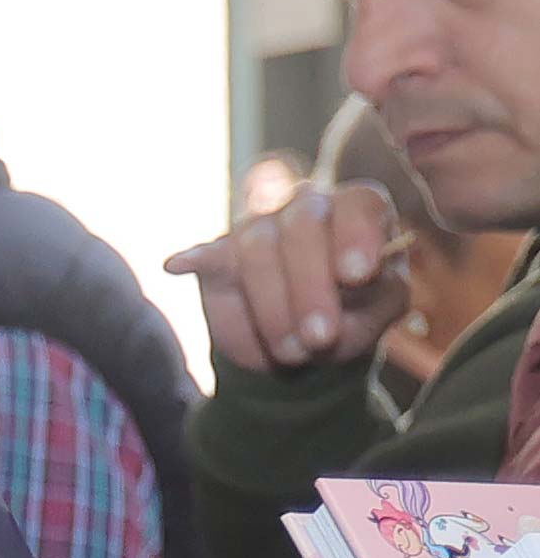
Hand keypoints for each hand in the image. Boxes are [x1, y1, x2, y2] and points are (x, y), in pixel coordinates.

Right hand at [166, 182, 409, 376]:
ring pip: (256, 245)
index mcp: (358, 210)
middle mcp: (309, 209)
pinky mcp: (220, 256)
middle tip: (320, 338)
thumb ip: (378, 289)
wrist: (307, 346)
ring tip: (291, 353)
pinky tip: (177, 265)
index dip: (356, 236)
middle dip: (310, 285)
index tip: (356, 276)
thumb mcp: (381, 309)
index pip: (358, 204)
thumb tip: (353, 277)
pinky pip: (207, 253)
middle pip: (303, 224)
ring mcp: (260, 229)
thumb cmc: (354, 316)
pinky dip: (193, 258)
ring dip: (272, 306)